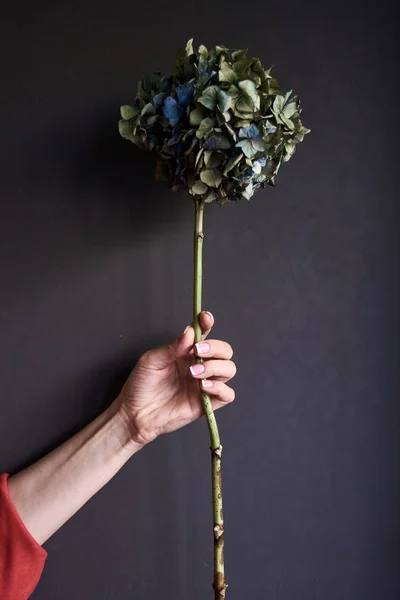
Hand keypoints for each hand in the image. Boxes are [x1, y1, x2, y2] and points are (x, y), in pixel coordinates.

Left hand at [115, 311, 235, 445]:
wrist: (134, 414)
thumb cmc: (140, 385)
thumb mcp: (152, 360)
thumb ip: (173, 347)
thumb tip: (190, 331)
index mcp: (186, 352)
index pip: (205, 334)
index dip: (208, 324)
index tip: (205, 318)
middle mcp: (199, 366)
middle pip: (224, 351)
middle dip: (215, 348)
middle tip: (197, 352)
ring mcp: (204, 384)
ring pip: (229, 369)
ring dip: (215, 367)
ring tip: (194, 373)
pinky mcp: (206, 403)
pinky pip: (227, 394)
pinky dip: (221, 388)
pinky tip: (203, 387)